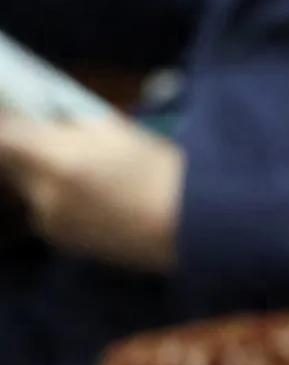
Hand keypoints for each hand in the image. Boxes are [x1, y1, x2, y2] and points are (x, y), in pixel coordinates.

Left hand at [0, 112, 183, 269]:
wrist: (193, 228)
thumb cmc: (162, 173)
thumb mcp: (114, 132)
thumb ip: (71, 127)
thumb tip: (48, 122)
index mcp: (52, 159)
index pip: (3, 137)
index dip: (10, 126)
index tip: (21, 120)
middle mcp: (42, 194)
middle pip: (14, 166)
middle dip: (31, 153)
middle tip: (62, 146)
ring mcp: (51, 223)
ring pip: (34, 191)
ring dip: (51, 181)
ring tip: (94, 180)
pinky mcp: (65, 244)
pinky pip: (51, 215)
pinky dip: (67, 207)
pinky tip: (103, 205)